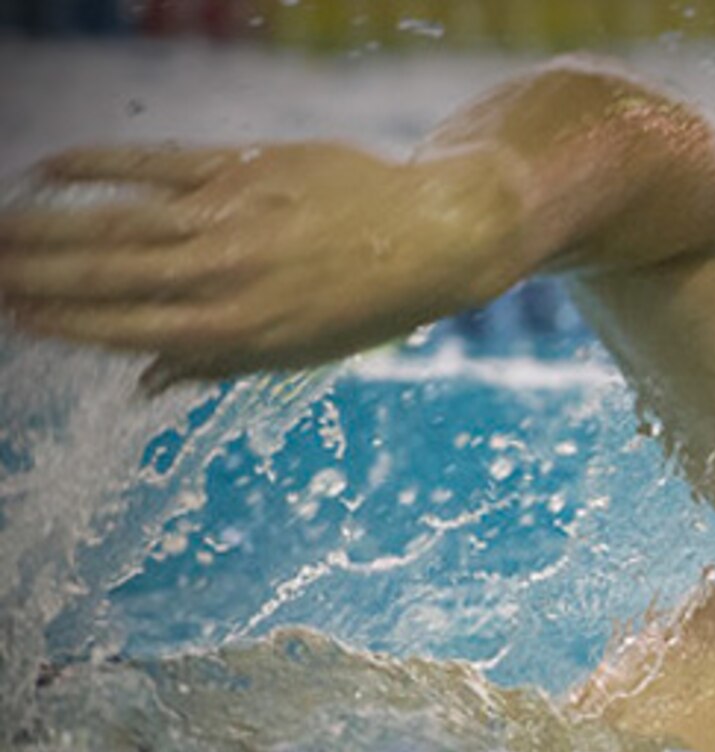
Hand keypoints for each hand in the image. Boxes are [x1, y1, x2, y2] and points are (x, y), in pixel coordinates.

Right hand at [0, 142, 523, 388]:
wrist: (434, 234)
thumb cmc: (366, 301)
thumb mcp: (299, 352)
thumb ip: (216, 364)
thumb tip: (142, 387)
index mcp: (235, 333)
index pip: (124, 330)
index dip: (60, 323)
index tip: (15, 317)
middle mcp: (223, 277)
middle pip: (104, 277)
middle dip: (33, 276)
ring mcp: (228, 219)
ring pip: (114, 222)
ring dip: (44, 226)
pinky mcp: (240, 168)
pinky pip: (152, 164)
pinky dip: (96, 165)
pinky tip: (48, 168)